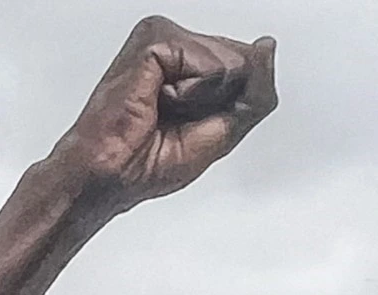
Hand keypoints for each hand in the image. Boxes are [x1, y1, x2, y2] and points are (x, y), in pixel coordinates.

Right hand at [47, 17, 277, 210]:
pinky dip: (192, 94)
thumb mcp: (225, 129)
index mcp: (192, 61)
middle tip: (176, 118)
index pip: (249, 66)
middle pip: (245, 61)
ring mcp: (163, 35)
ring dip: (204, 100)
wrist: (111, 175)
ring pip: (231, 61)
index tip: (192, 122)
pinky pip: (210, 64)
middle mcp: (178, 42)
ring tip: (164, 110)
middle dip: (222, 102)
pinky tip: (159, 101)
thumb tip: (267, 47)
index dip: (235, 104)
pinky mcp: (154, 41)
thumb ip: (255, 89)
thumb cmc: (151, 160)